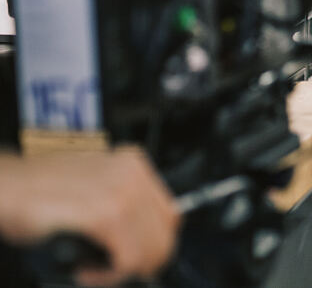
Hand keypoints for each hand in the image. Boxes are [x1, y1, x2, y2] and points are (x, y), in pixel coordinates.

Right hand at [0, 147, 179, 286]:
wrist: (4, 186)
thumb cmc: (36, 190)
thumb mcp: (90, 187)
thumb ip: (119, 202)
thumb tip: (144, 235)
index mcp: (133, 163)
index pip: (169, 215)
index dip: (153, 245)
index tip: (133, 260)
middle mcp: (133, 172)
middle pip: (165, 234)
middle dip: (142, 262)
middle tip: (111, 271)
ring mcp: (121, 190)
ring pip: (150, 249)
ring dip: (123, 271)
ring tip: (92, 269)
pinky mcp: (105, 213)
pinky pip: (129, 257)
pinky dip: (109, 275)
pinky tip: (84, 270)